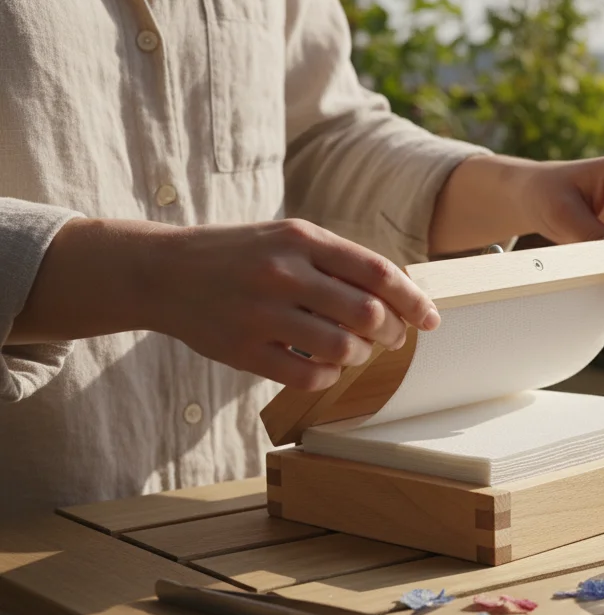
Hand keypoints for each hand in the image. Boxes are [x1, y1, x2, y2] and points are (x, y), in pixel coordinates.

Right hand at [146, 219, 439, 389]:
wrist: (162, 272)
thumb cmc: (241, 255)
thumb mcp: (288, 238)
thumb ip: (339, 261)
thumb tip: (400, 296)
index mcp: (301, 239)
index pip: (377, 273)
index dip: (413, 300)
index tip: (431, 319)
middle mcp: (283, 273)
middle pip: (367, 313)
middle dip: (392, 332)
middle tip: (392, 338)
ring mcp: (261, 312)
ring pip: (342, 347)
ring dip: (361, 356)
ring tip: (355, 351)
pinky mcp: (243, 349)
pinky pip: (308, 375)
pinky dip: (329, 376)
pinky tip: (326, 366)